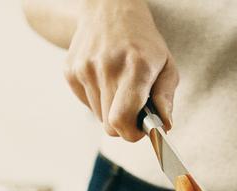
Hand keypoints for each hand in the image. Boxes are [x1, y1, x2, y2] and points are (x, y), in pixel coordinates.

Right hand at [64, 0, 178, 140]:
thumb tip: (164, 126)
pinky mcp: (70, 71)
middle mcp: (106, 68)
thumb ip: (165, 98)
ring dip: (111, 110)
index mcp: (135, 67)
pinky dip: (98, 100)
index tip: (140, 130)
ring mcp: (84, 69)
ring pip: (99, 117)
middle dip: (124, 124)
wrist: (109, 10)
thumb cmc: (143, 42)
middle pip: (110, 125)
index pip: (121, 120)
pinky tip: (105, 80)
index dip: (131, 133)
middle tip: (134, 109)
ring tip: (119, 87)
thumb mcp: (166, 65)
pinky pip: (87, 104)